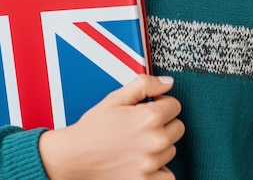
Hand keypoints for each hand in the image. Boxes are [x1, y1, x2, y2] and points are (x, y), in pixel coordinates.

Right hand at [39, 74, 183, 179]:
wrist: (74, 157)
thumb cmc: (93, 127)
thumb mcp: (116, 97)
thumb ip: (145, 85)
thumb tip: (168, 82)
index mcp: (149, 117)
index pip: (175, 105)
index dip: (160, 103)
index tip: (147, 107)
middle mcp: (155, 141)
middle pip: (177, 127)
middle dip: (163, 123)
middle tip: (142, 125)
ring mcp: (151, 164)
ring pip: (171, 149)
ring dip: (160, 145)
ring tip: (138, 142)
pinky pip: (168, 175)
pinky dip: (160, 169)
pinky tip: (145, 161)